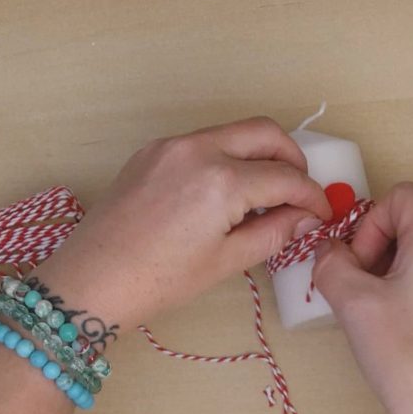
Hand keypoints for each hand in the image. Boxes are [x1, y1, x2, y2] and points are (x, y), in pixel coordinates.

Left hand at [35, 117, 331, 331]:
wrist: (92, 280)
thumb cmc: (157, 280)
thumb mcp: (225, 262)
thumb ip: (273, 233)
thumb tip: (305, 219)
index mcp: (221, 181)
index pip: (285, 177)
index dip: (311, 197)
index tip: (320, 214)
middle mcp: (198, 149)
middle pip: (266, 133)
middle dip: (292, 160)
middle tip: (299, 193)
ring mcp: (172, 145)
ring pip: (234, 132)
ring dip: (260, 155)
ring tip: (265, 197)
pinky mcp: (153, 151)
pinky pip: (204, 142)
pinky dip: (227, 158)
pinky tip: (227, 194)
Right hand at [312, 182, 412, 413]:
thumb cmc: (402, 359)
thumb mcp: (352, 304)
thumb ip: (331, 264)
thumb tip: (328, 250)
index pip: (403, 196)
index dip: (371, 222)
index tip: (360, 264)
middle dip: (388, 232)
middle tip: (368, 273)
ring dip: (406, 255)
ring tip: (384, 297)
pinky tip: (409, 321)